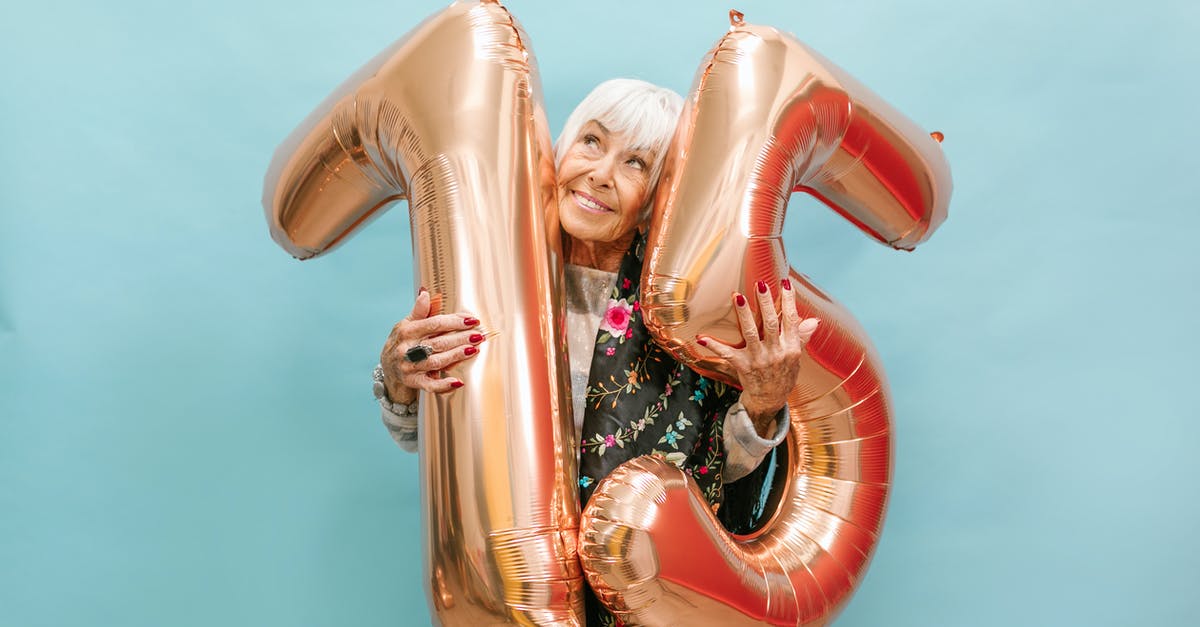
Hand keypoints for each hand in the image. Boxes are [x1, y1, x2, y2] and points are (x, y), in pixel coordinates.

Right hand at [380, 288, 485, 402]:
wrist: (387, 368)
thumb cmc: (403, 342)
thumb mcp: (407, 324)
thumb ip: (419, 311)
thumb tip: (425, 293)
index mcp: (406, 331)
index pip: (434, 324)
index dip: (454, 322)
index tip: (472, 320)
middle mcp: (406, 349)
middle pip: (438, 342)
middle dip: (460, 338)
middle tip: (478, 336)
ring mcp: (409, 367)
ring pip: (436, 361)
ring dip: (456, 355)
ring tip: (473, 350)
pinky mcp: (413, 382)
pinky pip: (430, 385)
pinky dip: (444, 385)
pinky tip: (458, 382)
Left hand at [696, 279, 818, 436]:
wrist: (771, 400)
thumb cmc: (783, 375)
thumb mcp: (796, 357)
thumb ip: (801, 337)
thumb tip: (813, 320)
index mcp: (790, 347)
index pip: (791, 319)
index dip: (789, 301)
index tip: (786, 283)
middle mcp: (776, 352)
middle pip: (771, 323)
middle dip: (766, 303)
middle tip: (760, 284)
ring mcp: (759, 359)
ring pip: (750, 333)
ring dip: (743, 314)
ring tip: (737, 296)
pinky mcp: (743, 366)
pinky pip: (727, 354)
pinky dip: (714, 346)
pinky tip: (702, 338)